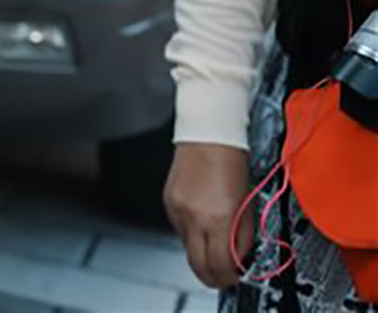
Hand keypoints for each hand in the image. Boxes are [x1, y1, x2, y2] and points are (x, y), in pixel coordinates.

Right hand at [165, 142, 252, 289]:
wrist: (208, 138)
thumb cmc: (233, 165)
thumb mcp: (248, 206)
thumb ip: (242, 237)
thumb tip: (238, 259)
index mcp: (218, 219)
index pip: (219, 266)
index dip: (228, 278)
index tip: (235, 276)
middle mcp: (194, 218)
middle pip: (197, 265)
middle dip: (212, 275)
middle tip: (223, 273)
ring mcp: (177, 211)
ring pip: (187, 248)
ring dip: (202, 250)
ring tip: (215, 238)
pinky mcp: (168, 203)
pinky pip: (179, 229)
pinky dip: (192, 232)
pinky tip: (202, 218)